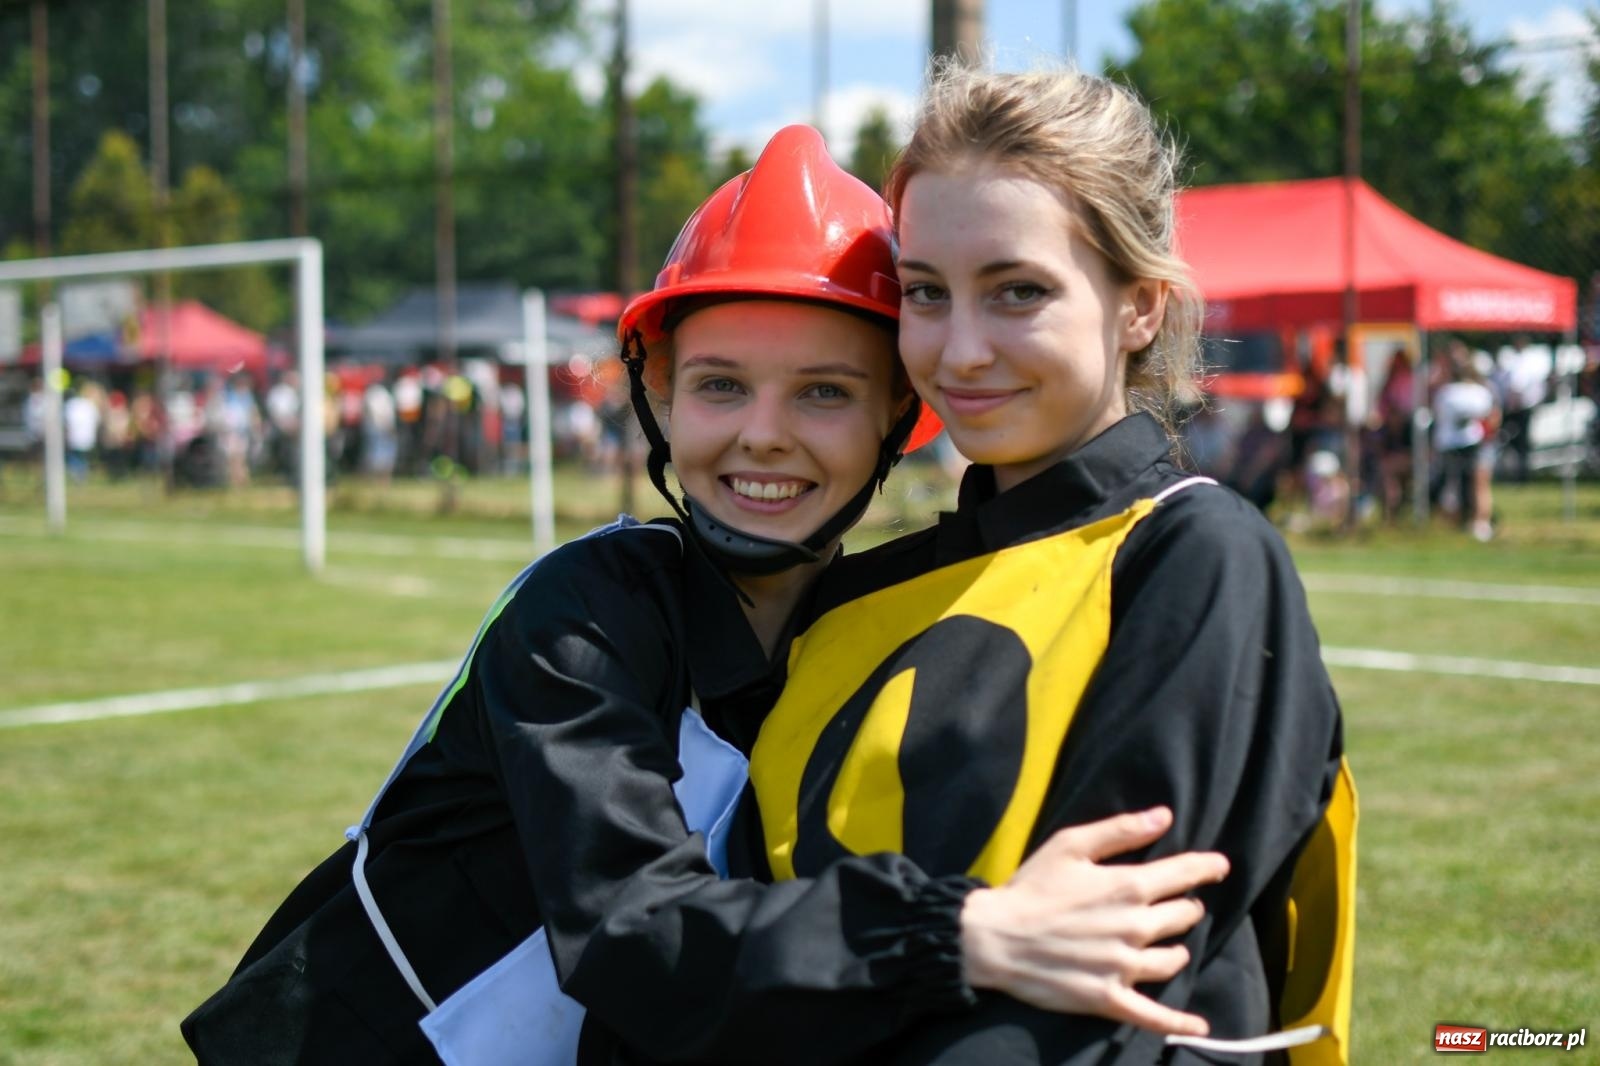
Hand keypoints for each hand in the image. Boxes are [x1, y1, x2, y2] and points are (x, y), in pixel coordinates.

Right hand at [958, 806, 1227, 1036]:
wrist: (995, 938)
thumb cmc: (1031, 887)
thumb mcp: (1071, 845)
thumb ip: (1121, 830)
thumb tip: (1164, 815)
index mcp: (1128, 886)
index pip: (1184, 874)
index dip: (1207, 867)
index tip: (1220, 866)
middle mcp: (1135, 927)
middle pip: (1184, 915)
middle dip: (1186, 906)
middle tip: (1178, 904)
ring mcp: (1124, 966)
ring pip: (1173, 959)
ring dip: (1177, 948)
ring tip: (1170, 944)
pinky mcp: (1109, 997)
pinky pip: (1154, 1015)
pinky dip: (1178, 1021)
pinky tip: (1198, 1025)